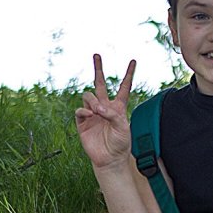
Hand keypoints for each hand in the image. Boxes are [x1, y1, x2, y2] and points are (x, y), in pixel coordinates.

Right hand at [75, 54, 135, 169]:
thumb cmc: (120, 143)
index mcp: (119, 107)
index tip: (133, 60)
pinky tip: (90, 115)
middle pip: (100, 84)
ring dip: (92, 100)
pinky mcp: (82, 122)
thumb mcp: (123, 127)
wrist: (110, 157)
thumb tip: (98, 108)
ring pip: (88, 96)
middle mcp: (105, 107)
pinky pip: (80, 110)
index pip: (124, 87)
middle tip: (97, 55)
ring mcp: (92, 113)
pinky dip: (84, 110)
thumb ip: (113, 115)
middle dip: (98, 69)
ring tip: (98, 111)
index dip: (129, 74)